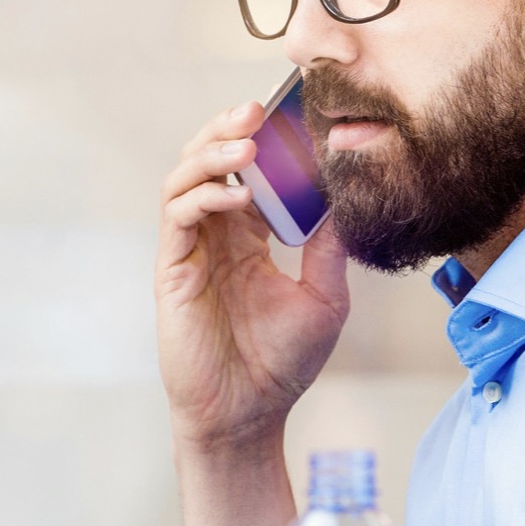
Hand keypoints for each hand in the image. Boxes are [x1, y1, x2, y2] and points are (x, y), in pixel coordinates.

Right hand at [156, 100, 348, 453]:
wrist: (249, 416)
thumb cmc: (283, 365)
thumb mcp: (325, 298)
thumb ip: (330, 248)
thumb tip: (351, 198)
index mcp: (248, 239)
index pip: (252, 173)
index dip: (266, 142)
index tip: (294, 117)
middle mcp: (216, 237)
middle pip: (209, 162)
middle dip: (228, 130)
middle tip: (256, 109)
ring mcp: (190, 251)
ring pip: (186, 178)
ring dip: (213, 154)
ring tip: (247, 146)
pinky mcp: (173, 270)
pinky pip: (177, 217)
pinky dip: (203, 195)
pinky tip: (235, 196)